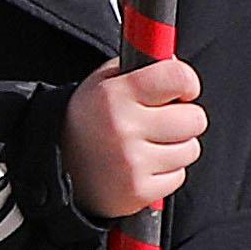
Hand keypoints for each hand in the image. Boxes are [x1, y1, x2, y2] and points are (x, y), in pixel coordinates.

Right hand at [64, 53, 204, 218]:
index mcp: (115, 94)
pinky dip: (166, 173)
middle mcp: (124, 127)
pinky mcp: (139, 190)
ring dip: (176, 147)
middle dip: (184, 119)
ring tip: (148, 145)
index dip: (187, 83)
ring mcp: (132, 162)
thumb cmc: (88, 121)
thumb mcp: (102, 82)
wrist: (56, 166)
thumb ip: (139, 66)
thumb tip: (173, 59)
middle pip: (194, 118)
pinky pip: (178, 176)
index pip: (178, 78)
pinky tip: (143, 166)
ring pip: (190, 149)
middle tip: (161, 121)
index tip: (181, 91)